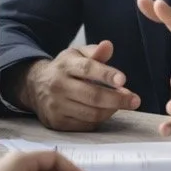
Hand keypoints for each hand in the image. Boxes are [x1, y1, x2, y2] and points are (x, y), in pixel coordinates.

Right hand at [18, 41, 139, 130]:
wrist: (34, 86)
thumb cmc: (65, 69)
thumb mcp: (76, 55)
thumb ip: (95, 52)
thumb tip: (108, 45)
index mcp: (65, 65)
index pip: (87, 69)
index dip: (106, 74)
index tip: (123, 80)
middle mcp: (58, 85)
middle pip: (92, 96)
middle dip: (117, 99)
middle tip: (135, 100)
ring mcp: (56, 105)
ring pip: (91, 113)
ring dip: (111, 110)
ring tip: (121, 104)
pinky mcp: (56, 122)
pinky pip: (85, 125)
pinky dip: (100, 119)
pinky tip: (105, 111)